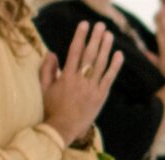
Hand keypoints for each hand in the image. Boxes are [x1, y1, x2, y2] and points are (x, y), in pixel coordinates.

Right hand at [42, 21, 123, 143]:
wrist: (64, 129)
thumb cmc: (52, 108)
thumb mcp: (45, 87)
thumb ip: (47, 69)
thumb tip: (52, 53)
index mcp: (66, 76)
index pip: (74, 51)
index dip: (80, 37)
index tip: (84, 25)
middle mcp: (80, 81)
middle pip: (90, 55)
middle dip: (95, 39)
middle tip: (101, 26)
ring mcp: (92, 89)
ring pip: (101, 65)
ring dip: (106, 49)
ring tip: (109, 35)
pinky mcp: (101, 97)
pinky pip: (109, 79)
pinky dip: (115, 66)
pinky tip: (119, 55)